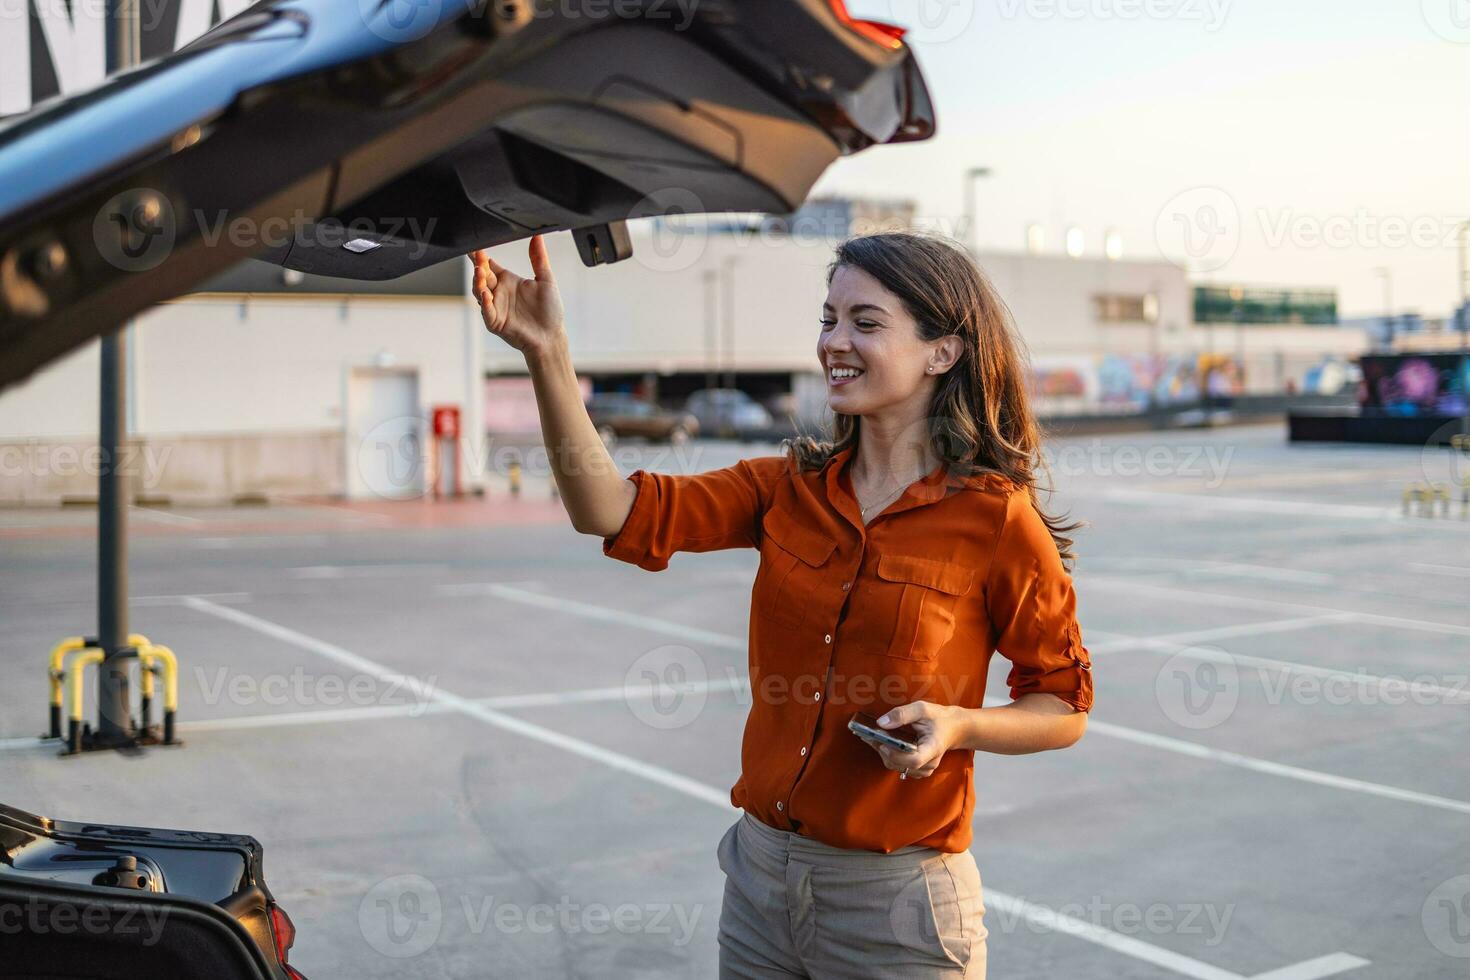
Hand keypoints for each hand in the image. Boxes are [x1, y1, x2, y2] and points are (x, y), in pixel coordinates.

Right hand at [469, 235, 566, 357]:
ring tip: (480, 271)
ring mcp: (495, 307)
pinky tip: (485, 293)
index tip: (476, 246)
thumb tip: (537, 236)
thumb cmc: (549, 311)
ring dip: (477, 281)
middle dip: (478, 265)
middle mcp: (499, 292)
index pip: (489, 265)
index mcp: (508, 280)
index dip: (480, 256)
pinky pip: (487, 311)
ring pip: (479, 291)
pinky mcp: (496, 322)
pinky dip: (484, 302)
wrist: (551, 336)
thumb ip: (539, 258)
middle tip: (478, 255)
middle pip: (481, 275)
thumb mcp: (546, 280)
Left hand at [857, 702, 963, 779]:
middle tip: (868, 734)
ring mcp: (923, 768)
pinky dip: (888, 755)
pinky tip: (881, 742)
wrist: (954, 728)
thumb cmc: (939, 718)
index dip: (895, 754)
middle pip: (900, 764)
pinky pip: (899, 765)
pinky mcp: (917, 768)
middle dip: (882, 749)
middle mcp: (929, 762)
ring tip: (871, 736)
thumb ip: (902, 714)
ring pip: (897, 766)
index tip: (883, 742)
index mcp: (933, 748)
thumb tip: (880, 723)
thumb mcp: (923, 709)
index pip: (914, 760)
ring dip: (882, 752)